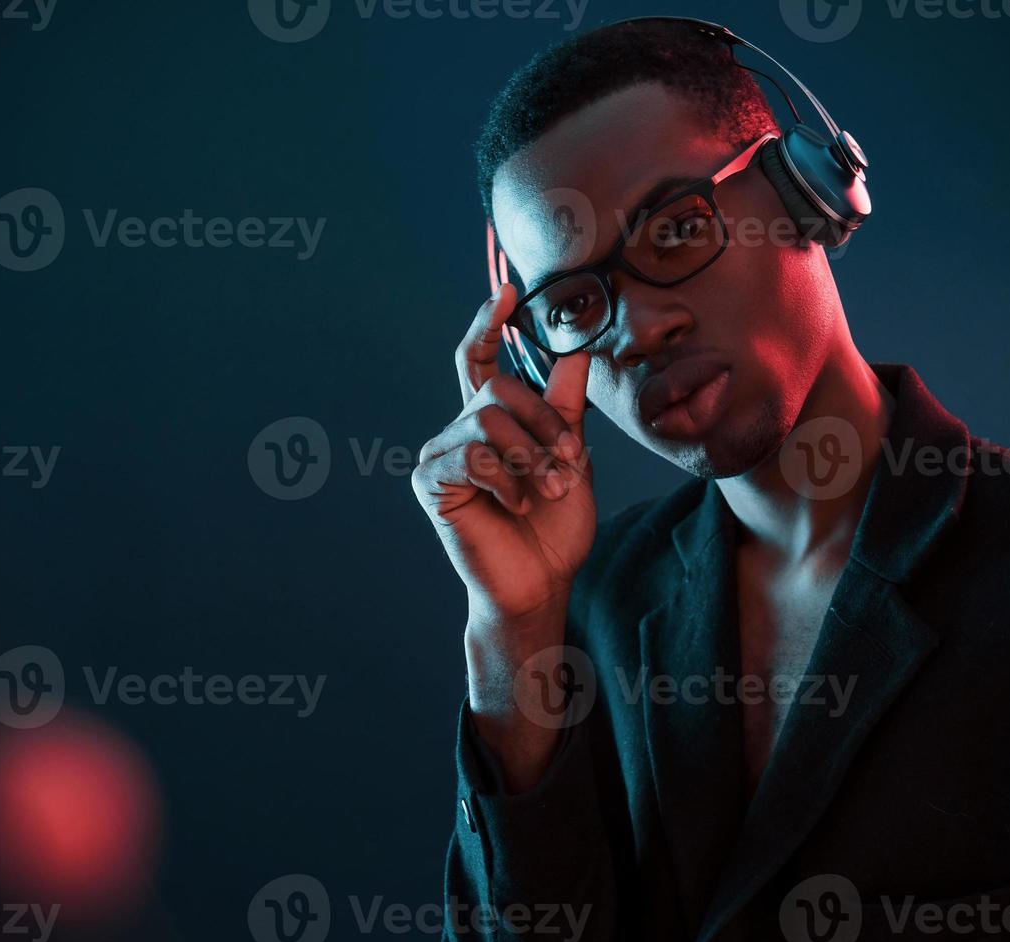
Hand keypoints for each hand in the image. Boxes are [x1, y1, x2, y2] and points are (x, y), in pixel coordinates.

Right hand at [412, 284, 595, 623]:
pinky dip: (506, 480)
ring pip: (486, 420)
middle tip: (570, 463)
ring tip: (549, 489)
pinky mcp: (430, 483)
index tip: (506, 291)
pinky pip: (471, 455)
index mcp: (492, 421)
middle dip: (543, 423)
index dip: (489, 325)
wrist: (541, 582)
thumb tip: (578, 348)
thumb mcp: (572, 457)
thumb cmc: (555, 526)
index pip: (481, 360)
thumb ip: (566, 406)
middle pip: (498, 390)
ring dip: (530, 456)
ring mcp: (442, 456)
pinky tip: (518, 506)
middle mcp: (461, 430)